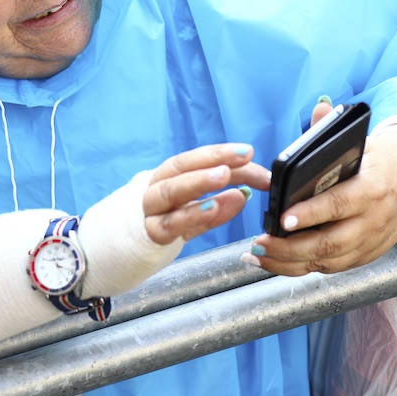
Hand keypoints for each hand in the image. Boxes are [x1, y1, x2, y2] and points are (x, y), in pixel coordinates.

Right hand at [143, 143, 270, 245]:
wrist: (141, 243)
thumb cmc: (174, 216)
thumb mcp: (201, 202)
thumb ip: (225, 194)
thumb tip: (255, 187)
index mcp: (169, 174)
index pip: (195, 158)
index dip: (220, 152)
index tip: (248, 151)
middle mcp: (157, 186)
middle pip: (180, 168)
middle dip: (211, 160)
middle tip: (242, 158)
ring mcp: (152, 210)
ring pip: (170, 191)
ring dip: (198, 182)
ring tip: (224, 177)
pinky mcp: (153, 234)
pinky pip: (171, 224)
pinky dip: (192, 215)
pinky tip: (212, 209)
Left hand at [243, 122, 396, 275]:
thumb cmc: (381, 160)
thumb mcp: (363, 143)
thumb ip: (335, 131)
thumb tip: (319, 108)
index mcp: (373, 189)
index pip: (338, 204)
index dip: (310, 214)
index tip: (282, 219)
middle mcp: (374, 220)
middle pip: (330, 242)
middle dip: (290, 248)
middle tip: (260, 244)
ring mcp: (372, 242)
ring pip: (328, 260)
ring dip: (290, 263)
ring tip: (259, 256)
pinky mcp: (367, 255)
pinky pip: (332, 268)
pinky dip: (302, 268)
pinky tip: (278, 263)